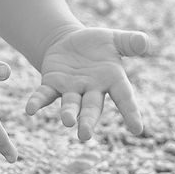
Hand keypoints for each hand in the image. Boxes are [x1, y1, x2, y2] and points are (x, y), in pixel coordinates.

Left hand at [25, 27, 151, 140]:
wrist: (70, 42)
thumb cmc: (98, 44)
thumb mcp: (115, 39)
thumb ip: (130, 42)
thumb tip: (145, 41)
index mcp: (112, 79)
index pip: (124, 97)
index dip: (131, 112)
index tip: (138, 129)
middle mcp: (92, 89)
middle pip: (92, 107)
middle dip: (89, 120)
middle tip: (85, 134)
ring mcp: (71, 89)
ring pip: (70, 104)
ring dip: (68, 113)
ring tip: (67, 122)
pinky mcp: (52, 84)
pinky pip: (44, 95)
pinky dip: (37, 102)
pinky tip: (30, 110)